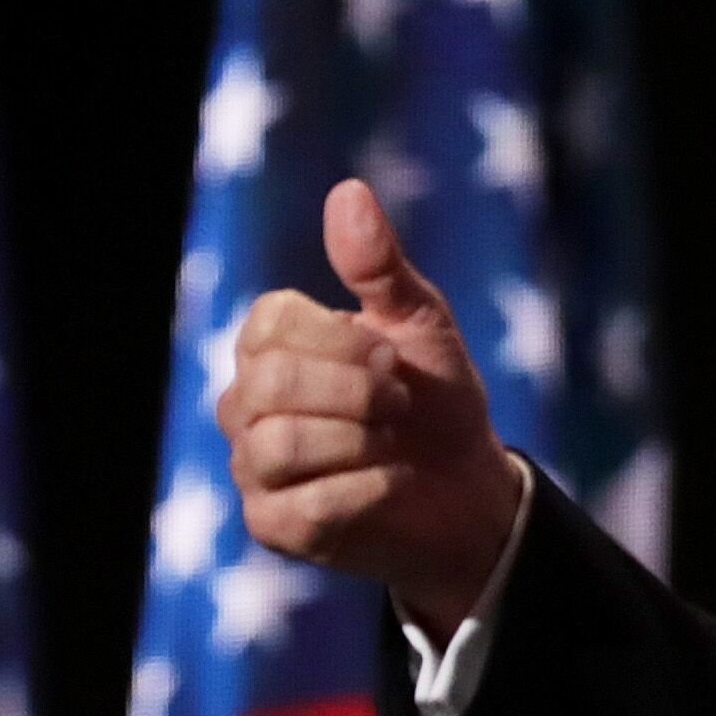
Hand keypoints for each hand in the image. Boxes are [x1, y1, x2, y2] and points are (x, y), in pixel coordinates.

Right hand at [214, 180, 524, 639]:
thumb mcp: (421, 323)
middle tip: (400, 402)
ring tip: (392, 442)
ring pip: (279, 444)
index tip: (392, 356)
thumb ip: (379, 265)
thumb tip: (348, 190)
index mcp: (270, 345)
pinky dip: (367, 490)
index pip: (272, 323)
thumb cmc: (437, 398)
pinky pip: (305, 505)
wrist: (470, 487)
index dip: (344, 340)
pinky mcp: (273, 525)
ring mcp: (253, 466)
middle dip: (357, 392)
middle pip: (269, 385)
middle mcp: (245, 403)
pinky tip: (391, 482)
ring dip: (361, 441)